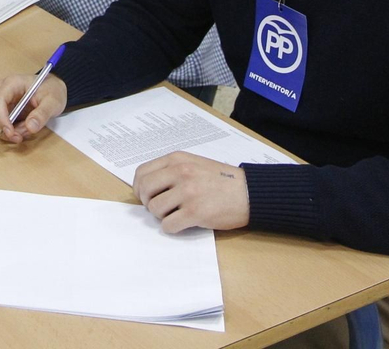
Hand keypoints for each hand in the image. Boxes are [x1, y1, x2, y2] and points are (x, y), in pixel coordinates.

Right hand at [0, 73, 66, 143]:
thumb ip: (42, 114)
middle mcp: (2, 89)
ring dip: (7, 130)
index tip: (10, 133)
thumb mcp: (52, 102)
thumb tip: (30, 127)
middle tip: (19, 138)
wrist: (53, 89)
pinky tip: (22, 129)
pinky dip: (9, 130)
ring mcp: (0, 99)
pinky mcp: (2, 109)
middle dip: (3, 128)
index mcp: (12, 83)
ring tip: (26, 130)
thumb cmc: (52, 91)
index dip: (1, 118)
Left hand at [132, 152, 249, 232]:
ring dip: (161, 216)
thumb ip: (172, 171)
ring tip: (175, 214)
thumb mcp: (194, 164)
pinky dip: (171, 228)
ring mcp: (188, 192)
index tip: (146, 197)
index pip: (142, 173)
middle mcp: (180, 172)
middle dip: (148, 203)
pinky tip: (182, 224)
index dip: (139, 188)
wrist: (248, 192)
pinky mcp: (195, 212)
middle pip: (145, 191)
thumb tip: (148, 188)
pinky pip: (168, 225)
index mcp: (177, 159)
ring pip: (155, 209)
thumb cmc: (222, 180)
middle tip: (159, 209)